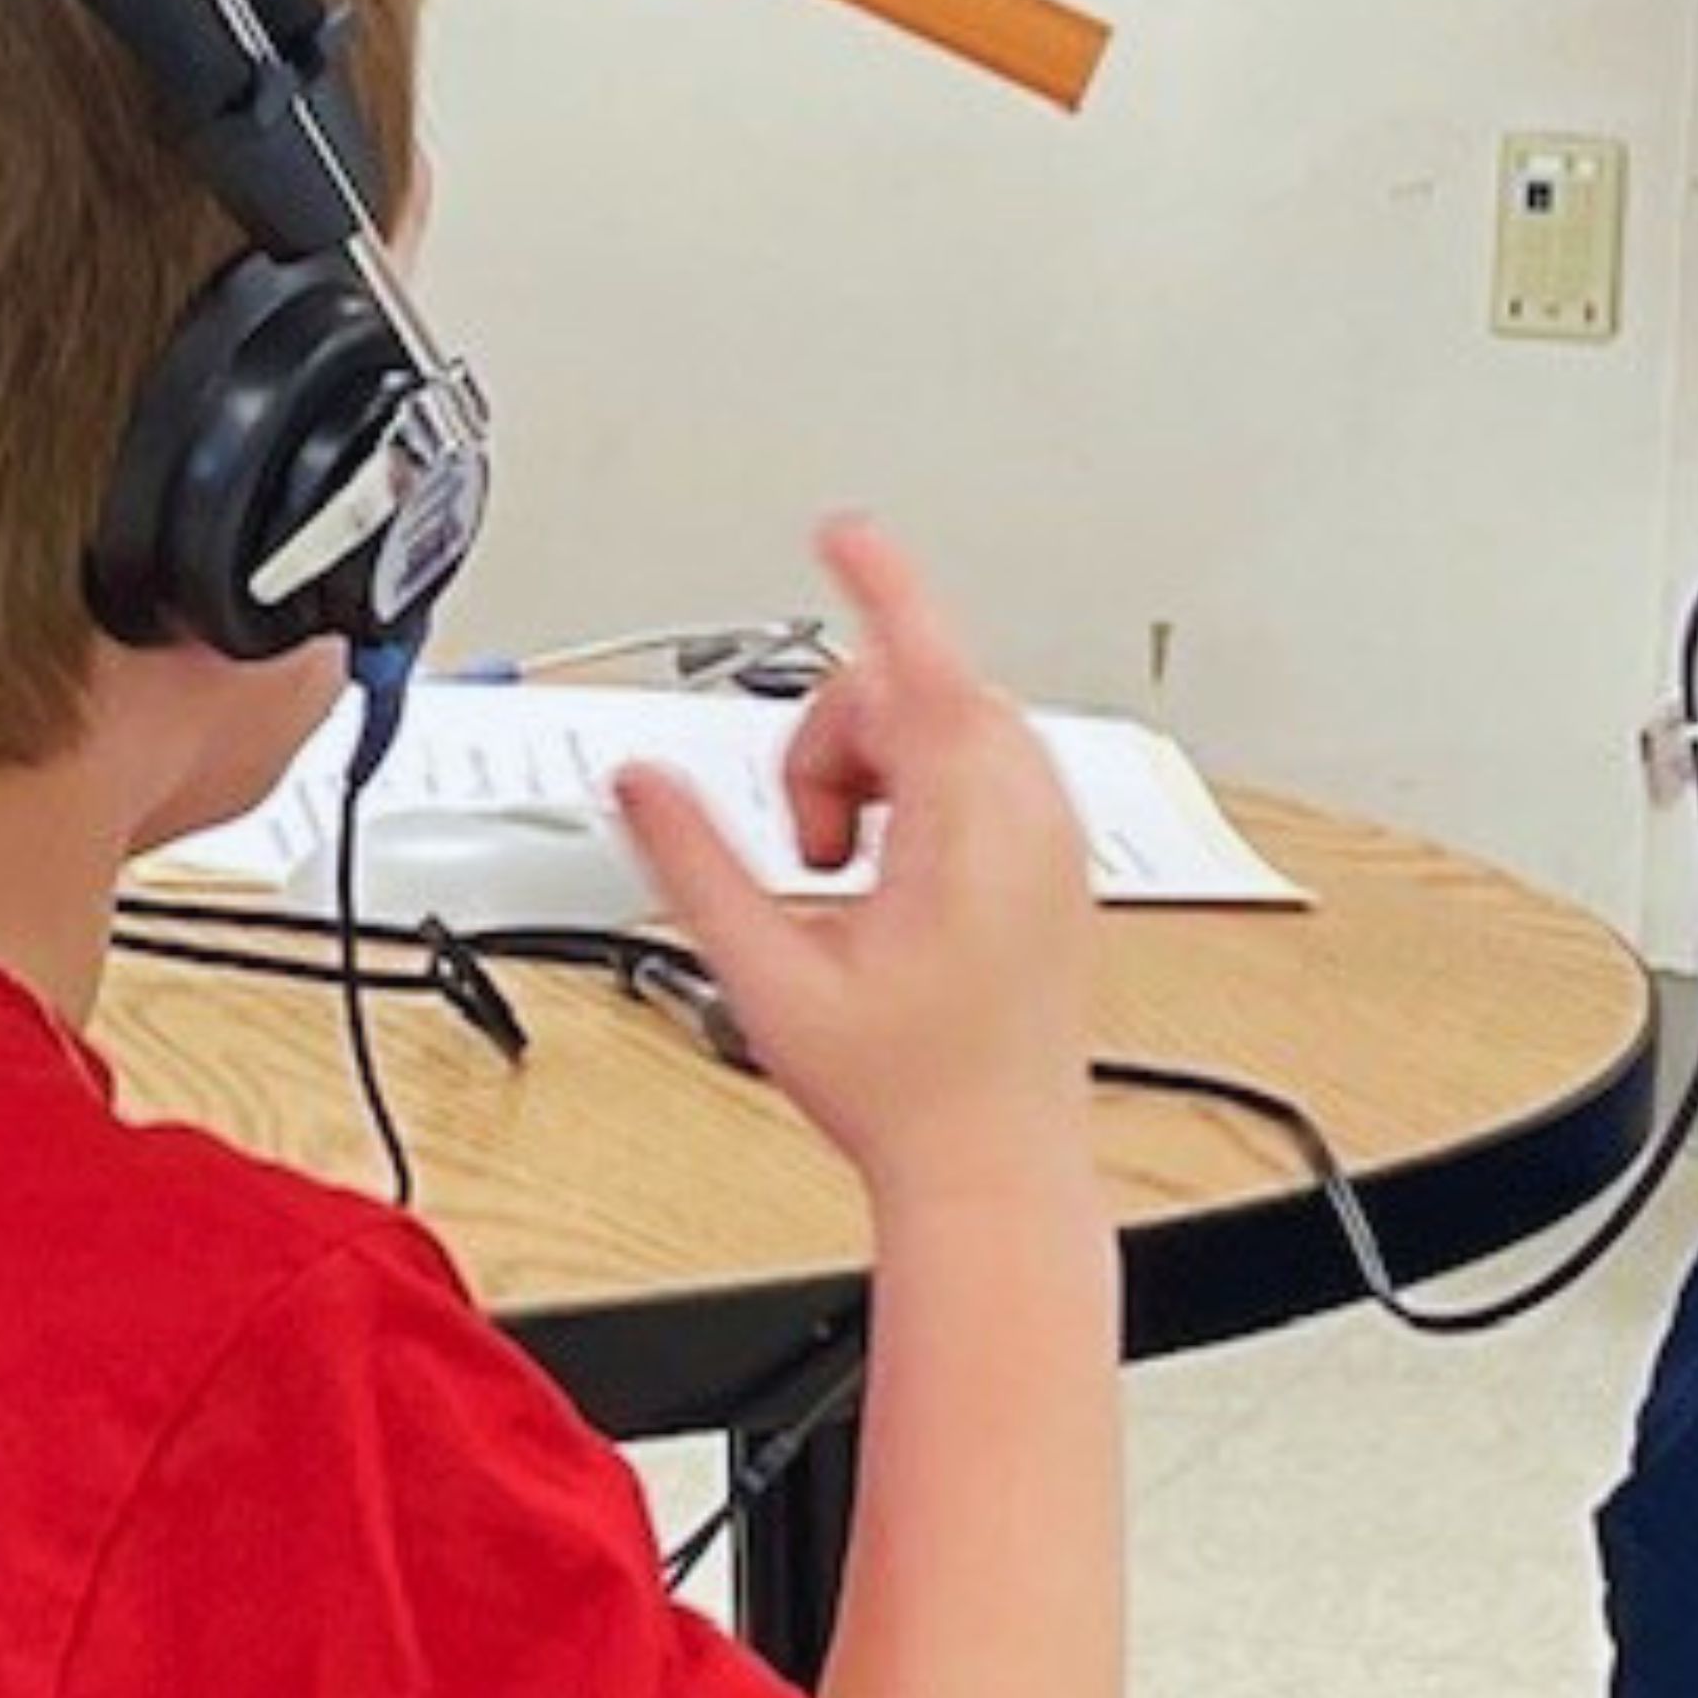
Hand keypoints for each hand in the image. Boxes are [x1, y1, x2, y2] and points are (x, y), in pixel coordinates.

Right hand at [609, 515, 1096, 1207]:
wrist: (993, 1165)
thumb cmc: (904, 1090)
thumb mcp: (769, 977)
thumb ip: (692, 867)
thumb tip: (638, 782)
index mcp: (966, 827)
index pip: (919, 663)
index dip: (877, 582)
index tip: (841, 532)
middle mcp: (1029, 814)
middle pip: (912, 694)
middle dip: (835, 743)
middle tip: (810, 854)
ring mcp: (1054, 833)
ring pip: (947, 726)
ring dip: (875, 768)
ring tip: (851, 880)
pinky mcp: (1059, 856)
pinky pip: (984, 766)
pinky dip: (921, 789)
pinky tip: (893, 880)